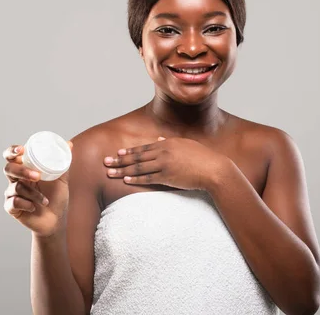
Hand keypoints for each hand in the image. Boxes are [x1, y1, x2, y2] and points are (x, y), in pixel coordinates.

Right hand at [2, 141, 72, 236]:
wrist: (56, 220)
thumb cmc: (57, 197)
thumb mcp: (62, 179)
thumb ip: (64, 162)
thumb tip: (69, 144)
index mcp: (26, 169)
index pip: (12, 156)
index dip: (12, 151)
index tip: (21, 150)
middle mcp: (16, 179)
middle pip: (8, 168)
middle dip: (22, 171)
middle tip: (37, 176)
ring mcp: (12, 193)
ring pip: (16, 187)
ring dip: (34, 194)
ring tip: (45, 200)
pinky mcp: (11, 207)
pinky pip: (14, 202)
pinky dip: (26, 204)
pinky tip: (34, 207)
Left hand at [103, 136, 225, 190]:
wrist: (213, 169)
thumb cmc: (202, 157)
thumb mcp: (185, 145)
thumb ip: (169, 142)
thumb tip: (158, 138)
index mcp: (167, 143)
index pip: (144, 147)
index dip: (129, 151)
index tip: (117, 153)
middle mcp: (163, 152)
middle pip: (137, 156)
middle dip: (120, 160)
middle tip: (106, 162)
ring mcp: (164, 165)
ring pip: (138, 167)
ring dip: (122, 170)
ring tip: (110, 172)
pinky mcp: (167, 177)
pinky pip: (147, 178)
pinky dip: (135, 178)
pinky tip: (125, 179)